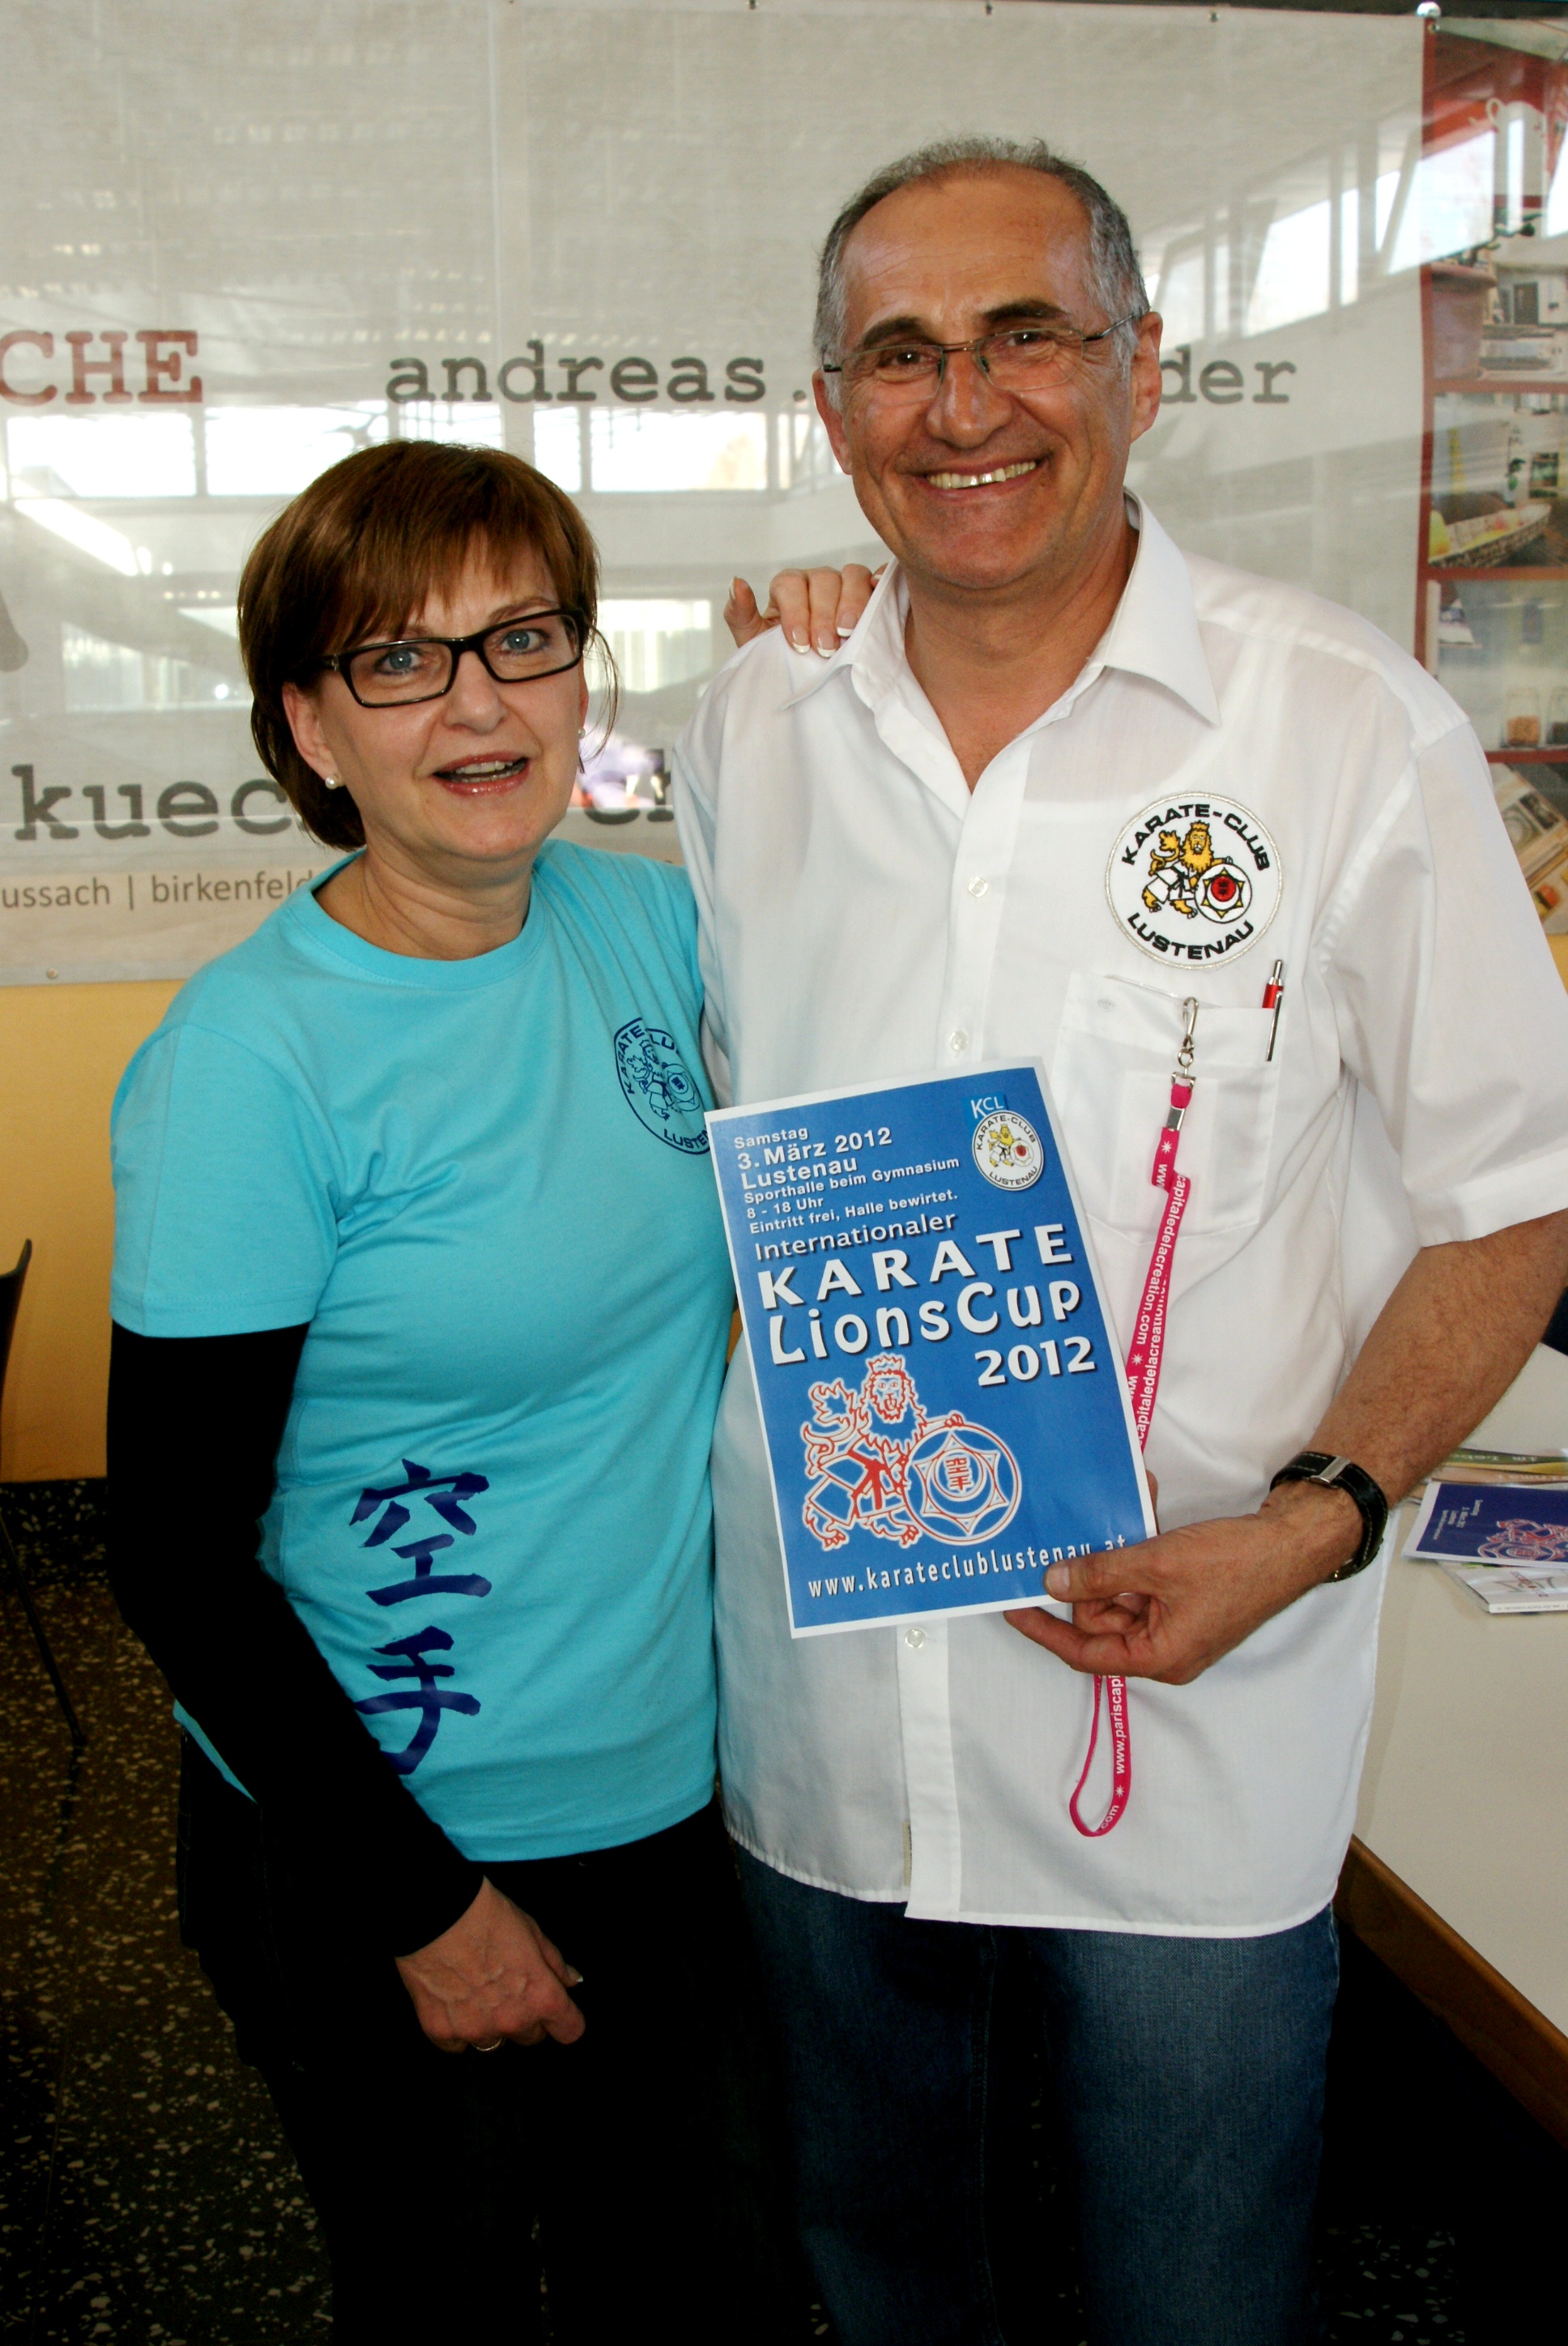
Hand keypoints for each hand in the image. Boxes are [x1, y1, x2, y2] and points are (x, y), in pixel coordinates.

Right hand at [394, 1876, 585, 2052]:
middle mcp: (512, 2020)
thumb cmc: (486, 1916)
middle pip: (531, 2037)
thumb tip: (571, 1981)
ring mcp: (475, 2030)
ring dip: (490, 2023)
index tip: (559, 2012)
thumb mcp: (533, 1931)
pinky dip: (456, 2027)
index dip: (565, 2018)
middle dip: (525, 2016)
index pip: (570, 2030)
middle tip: (508, 1987)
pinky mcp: (442, 2032)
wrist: (437, 1913)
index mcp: (541, 1996)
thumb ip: (555, 1963)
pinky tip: (452, 1998)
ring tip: (476, 1989)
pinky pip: (457, 2044)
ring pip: (494, 2041)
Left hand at [724, 564, 882, 654]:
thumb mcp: (754, 642)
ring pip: (852, 575)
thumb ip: (741, 614)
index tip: (799, 644)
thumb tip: (736, 582)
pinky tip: (879, 600)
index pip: (790, 584)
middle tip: (825, 647)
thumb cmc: (781, 657)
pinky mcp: (871, 594)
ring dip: (852, 602)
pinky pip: (878, 579)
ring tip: (849, 632)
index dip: (795, 612)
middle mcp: (817, 581)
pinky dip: (880, 584)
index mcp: (789, 587)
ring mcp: (846, 585)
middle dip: (824, 614)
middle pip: (823, 579)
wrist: (806, 676)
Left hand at [1003, 1479, 1360, 1686]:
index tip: (1011, 1606)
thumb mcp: (1158, 1564)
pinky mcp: (1183, 1596)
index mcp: (1158, 1656)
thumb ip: (1102, 1574)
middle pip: (1099, 1616)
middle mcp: (1163, 1647)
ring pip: (1120, 1589)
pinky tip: (1141, 1505)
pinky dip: (1138, 1546)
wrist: (1291, 1544)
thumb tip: (1053, 1583)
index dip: (1044, 1629)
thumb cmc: (1235, 1563)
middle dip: (1091, 1571)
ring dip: (1117, 1550)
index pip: (1083, 1653)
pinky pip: (1144, 1576)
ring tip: (1124, 1509)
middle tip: (1081, 1531)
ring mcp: (1174, 1621)